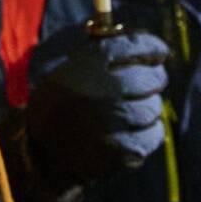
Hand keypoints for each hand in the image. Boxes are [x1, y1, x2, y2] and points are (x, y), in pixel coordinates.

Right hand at [27, 31, 170, 185]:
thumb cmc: (59, 108)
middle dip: (153, 81)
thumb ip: (101, 55)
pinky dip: (148, 134)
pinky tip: (132, 133)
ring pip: (153, 108)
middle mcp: (100, 91)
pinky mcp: (118, 152)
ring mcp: (110, 123)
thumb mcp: (68, 72)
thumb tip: (148, 47)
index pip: (133, 46)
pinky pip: (152, 135)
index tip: (161, 53)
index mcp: (86, 66)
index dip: (153, 48)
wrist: (40, 155)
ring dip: (148, 110)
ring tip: (131, 114)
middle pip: (150, 78)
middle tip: (148, 85)